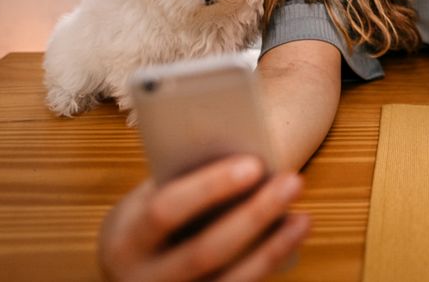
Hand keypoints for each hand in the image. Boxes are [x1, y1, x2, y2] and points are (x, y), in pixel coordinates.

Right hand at [99, 155, 309, 281]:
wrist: (126, 275)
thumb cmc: (146, 222)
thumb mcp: (146, 201)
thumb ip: (181, 182)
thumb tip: (244, 158)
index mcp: (125, 240)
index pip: (166, 211)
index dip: (209, 187)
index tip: (253, 163)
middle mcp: (145, 280)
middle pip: (206, 251)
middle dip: (254, 215)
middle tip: (293, 181)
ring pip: (231, 280)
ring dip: (273, 248)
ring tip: (303, 217)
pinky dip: (269, 264)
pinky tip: (291, 240)